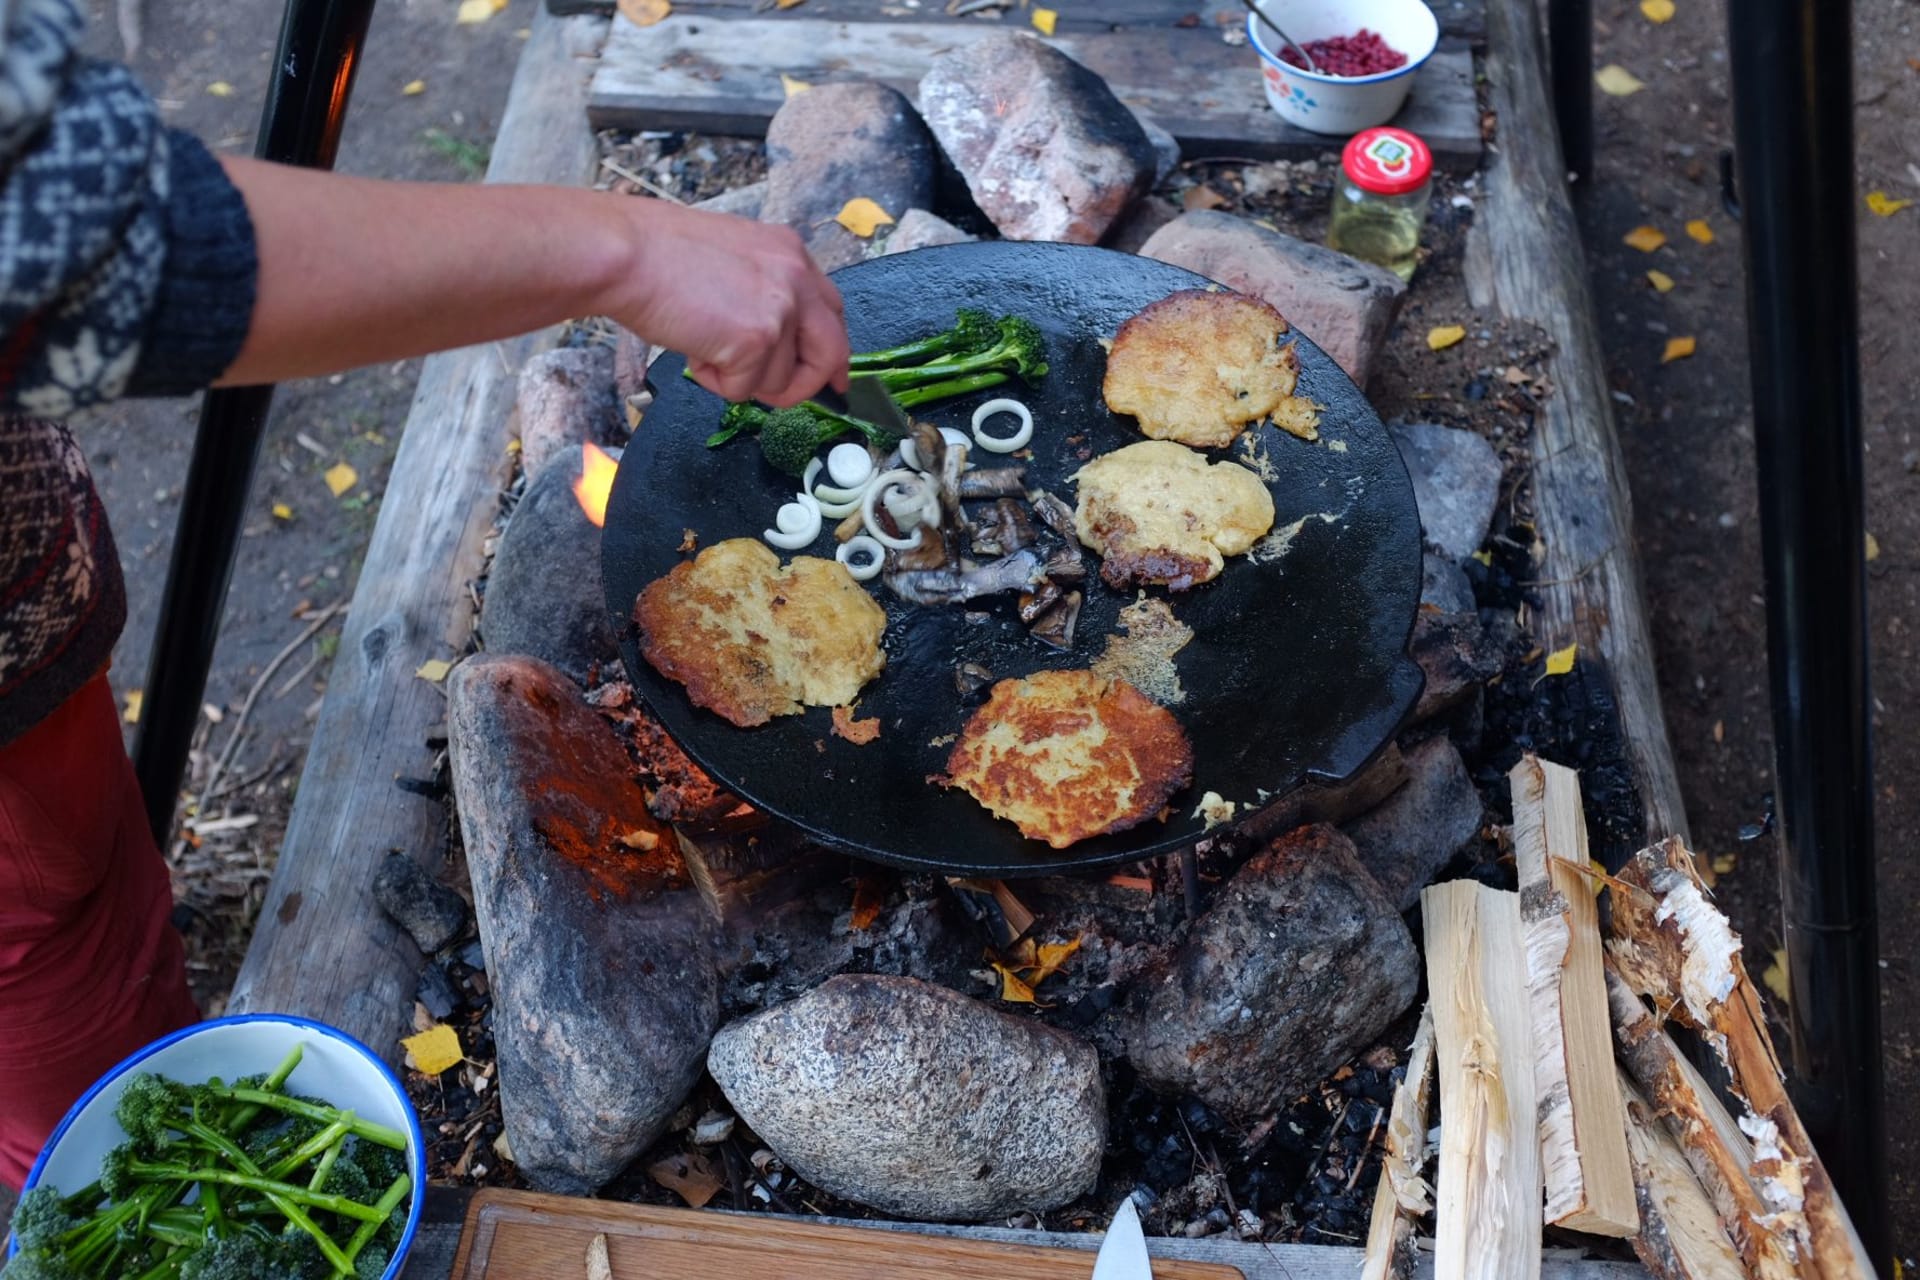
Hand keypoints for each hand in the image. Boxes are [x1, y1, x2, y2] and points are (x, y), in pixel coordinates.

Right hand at [614, 202, 849, 406]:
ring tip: (701, 345)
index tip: (832, 376)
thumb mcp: (731, 257)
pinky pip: (745, 390)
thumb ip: (762, 290)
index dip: (832, 350)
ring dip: (739, 378)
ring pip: (779, 380)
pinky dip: (715, 382)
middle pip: (831, 351)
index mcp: (790, 252)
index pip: (831, 310)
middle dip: (807, 384)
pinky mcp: (757, 340)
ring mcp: (781, 310)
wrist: (627, 254)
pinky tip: (693, 350)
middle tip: (783, 397)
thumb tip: (771, 336)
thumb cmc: (657, 254)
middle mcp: (796, 278)